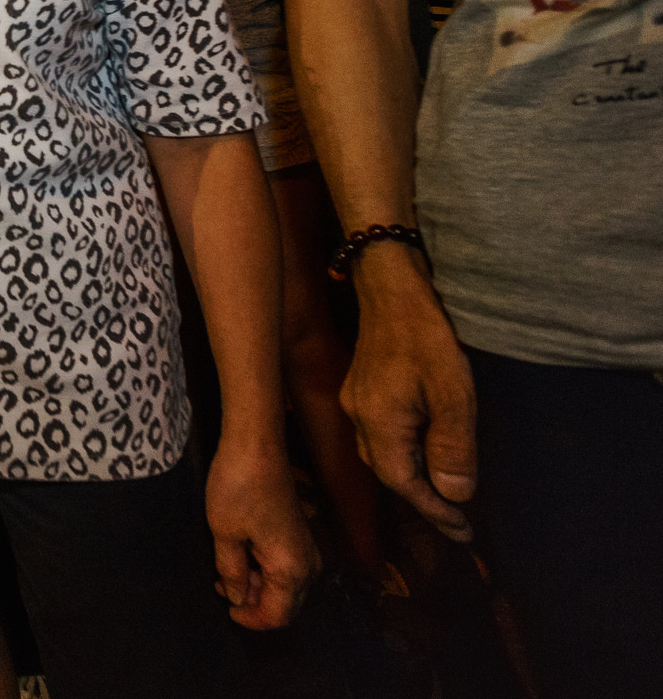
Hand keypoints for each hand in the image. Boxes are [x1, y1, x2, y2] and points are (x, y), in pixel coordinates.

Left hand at [204, 443, 319, 629]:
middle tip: (221, 586)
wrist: (256, 446)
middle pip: (285, 603)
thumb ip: (233, 573)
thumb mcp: (225, 534)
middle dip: (254, 603)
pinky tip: (240, 557)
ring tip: (225, 570)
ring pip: (285, 585)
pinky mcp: (299, 535)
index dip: (252, 620)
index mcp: (292, 569)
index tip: (227, 610)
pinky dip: (263, 569)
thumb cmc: (238, 487)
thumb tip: (238, 599)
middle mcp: (308, 563)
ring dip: (256, 585)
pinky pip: (285, 566)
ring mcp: (307, 548)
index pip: (278, 615)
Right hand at [340, 246, 477, 541]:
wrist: (390, 288)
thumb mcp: (453, 393)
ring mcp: (355, 402)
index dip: (435, 511)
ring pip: (381, 455)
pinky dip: (403, 453)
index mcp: (379, 424)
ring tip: (442, 491)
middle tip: (458, 519)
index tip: (463, 530)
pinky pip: (379, 435)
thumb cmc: (426, 336)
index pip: (406, 484)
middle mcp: (359, 418)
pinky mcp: (360, 389)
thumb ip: (453, 446)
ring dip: (412, 477)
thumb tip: (455, 494)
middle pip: (389, 473)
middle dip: (423, 500)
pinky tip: (422, 448)